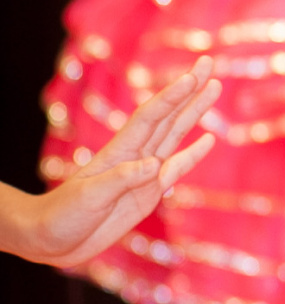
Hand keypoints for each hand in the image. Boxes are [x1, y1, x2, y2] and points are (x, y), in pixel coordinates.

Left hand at [1, 67, 219, 269]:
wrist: (52, 239)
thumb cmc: (63, 214)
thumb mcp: (90, 196)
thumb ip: (122, 179)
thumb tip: (155, 164)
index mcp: (119, 152)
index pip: (150, 117)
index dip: (172, 97)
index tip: (192, 77)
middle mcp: (135, 157)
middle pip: (167, 117)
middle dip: (189, 91)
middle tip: (208, 64)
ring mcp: (144, 174)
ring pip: (176, 136)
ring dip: (194, 113)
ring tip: (214, 89)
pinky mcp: (149, 194)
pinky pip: (177, 169)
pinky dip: (194, 154)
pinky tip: (208, 140)